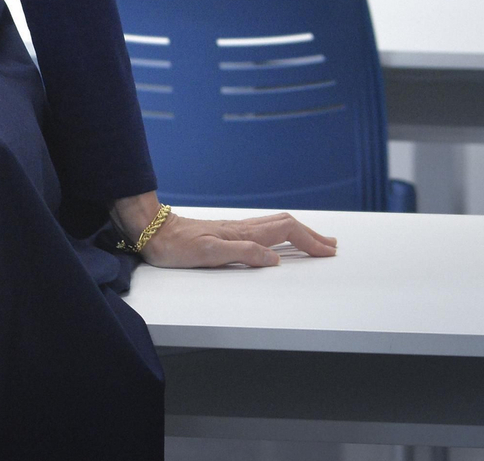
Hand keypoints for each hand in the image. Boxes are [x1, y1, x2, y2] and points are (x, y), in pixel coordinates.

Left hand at [112, 192, 336, 268]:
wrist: (151, 232)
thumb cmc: (175, 247)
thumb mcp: (208, 253)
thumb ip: (242, 253)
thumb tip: (275, 258)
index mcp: (242, 233)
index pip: (285, 233)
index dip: (309, 242)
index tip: (328, 252)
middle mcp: (241, 228)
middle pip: (285, 225)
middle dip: (311, 235)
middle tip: (331, 246)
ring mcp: (234, 230)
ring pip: (275, 226)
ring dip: (299, 233)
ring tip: (315, 241)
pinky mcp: (226, 234)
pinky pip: (263, 231)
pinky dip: (281, 235)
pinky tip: (280, 241)